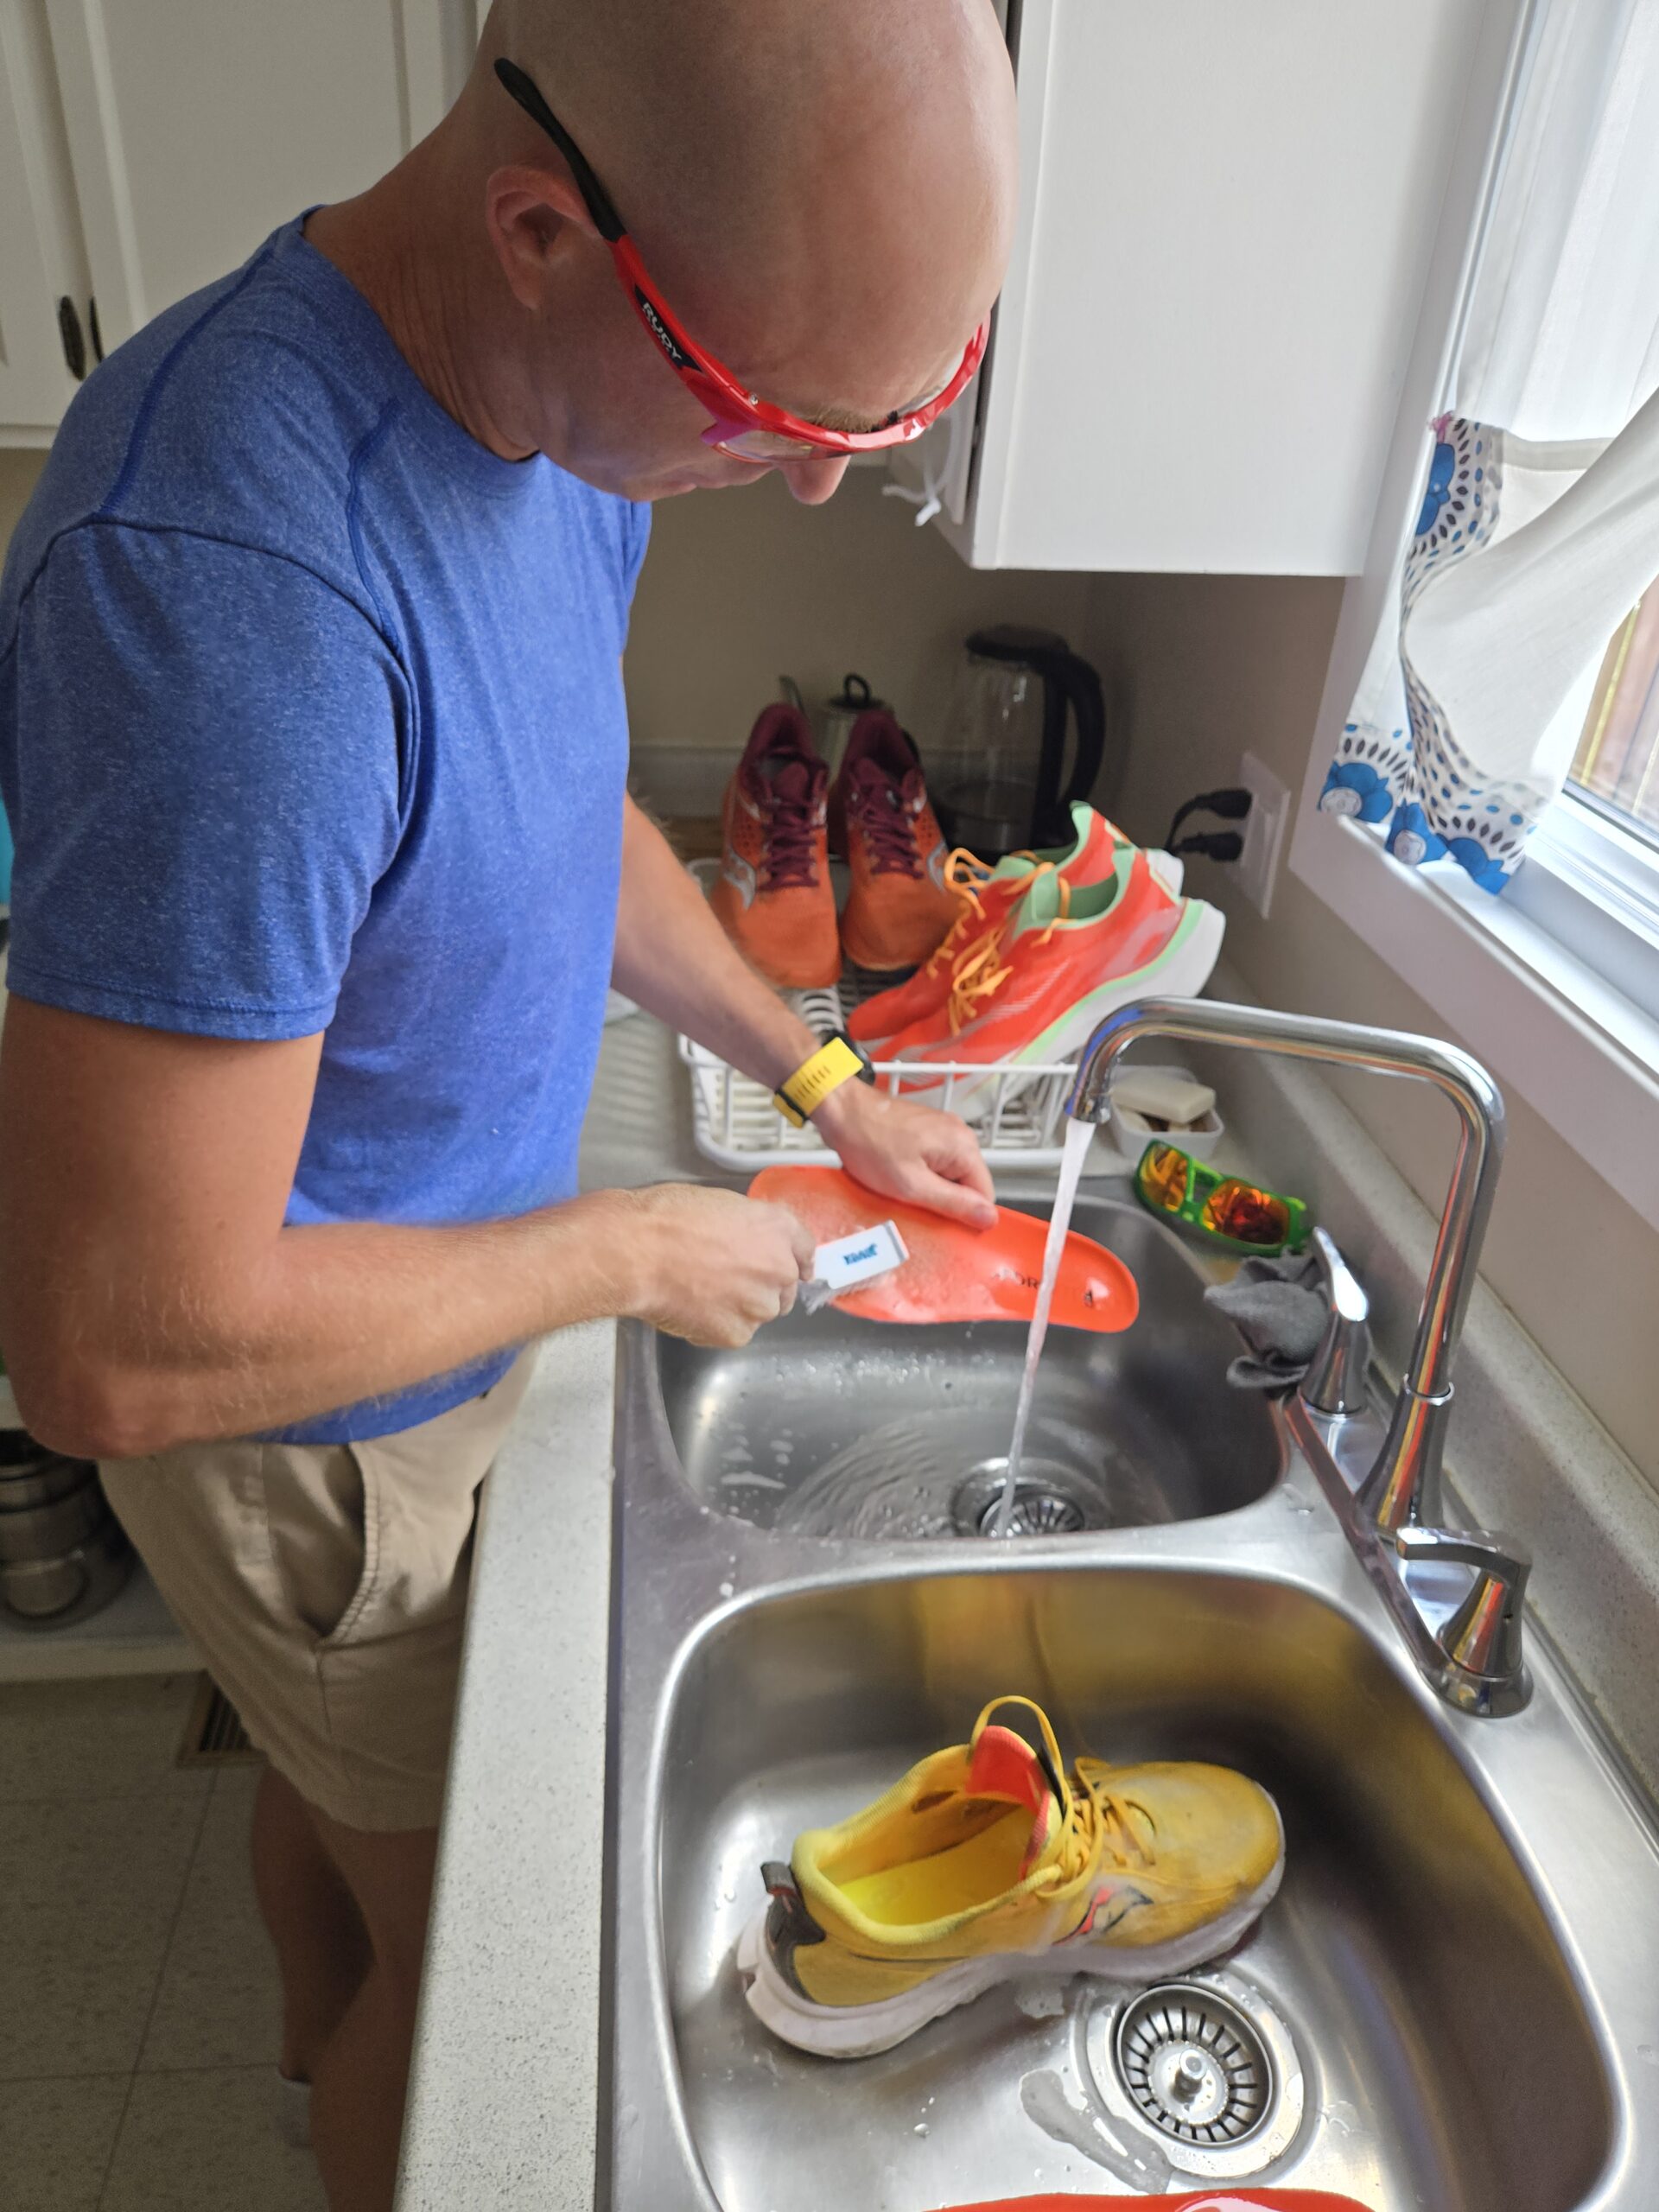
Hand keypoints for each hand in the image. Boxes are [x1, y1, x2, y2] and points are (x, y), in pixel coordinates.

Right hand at [613, 1184, 815, 1346]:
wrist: (637, 1252)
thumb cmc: (667, 1219)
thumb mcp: (720, 1205)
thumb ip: (747, 1228)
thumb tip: (747, 1244)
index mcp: (778, 1228)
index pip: (805, 1249)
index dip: (796, 1259)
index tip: (792, 1268)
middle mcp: (780, 1268)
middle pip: (785, 1286)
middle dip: (763, 1285)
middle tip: (727, 1280)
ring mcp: (761, 1305)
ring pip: (760, 1312)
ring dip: (740, 1307)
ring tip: (701, 1293)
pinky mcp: (738, 1333)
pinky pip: (735, 1332)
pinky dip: (716, 1326)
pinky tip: (691, 1308)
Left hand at [811, 1081, 997, 1228]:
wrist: (842, 1111)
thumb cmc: (869, 1143)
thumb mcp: (912, 1186)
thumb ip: (954, 1204)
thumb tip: (990, 1218)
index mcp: (963, 1147)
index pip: (985, 1196)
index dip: (965, 1216)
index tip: (940, 1224)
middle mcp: (959, 1134)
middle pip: (968, 1185)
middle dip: (944, 1201)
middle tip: (915, 1206)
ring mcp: (943, 1130)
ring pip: (949, 1176)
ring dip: (929, 1189)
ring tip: (902, 1189)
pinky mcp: (927, 1131)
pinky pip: (935, 1164)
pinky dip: (920, 1176)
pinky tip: (898, 1178)